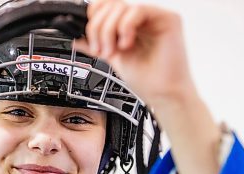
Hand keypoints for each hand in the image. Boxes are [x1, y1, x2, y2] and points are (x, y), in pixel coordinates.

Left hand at [75, 0, 222, 173]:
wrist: (162, 95)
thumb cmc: (145, 80)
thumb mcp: (112, 58)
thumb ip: (95, 45)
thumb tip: (76, 37)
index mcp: (129, 25)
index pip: (106, 6)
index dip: (93, 18)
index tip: (89, 39)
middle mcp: (141, 18)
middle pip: (110, 5)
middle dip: (98, 28)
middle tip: (101, 50)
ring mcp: (154, 17)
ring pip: (121, 7)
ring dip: (109, 31)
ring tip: (114, 52)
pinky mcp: (168, 19)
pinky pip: (138, 10)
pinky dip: (125, 27)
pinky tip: (127, 45)